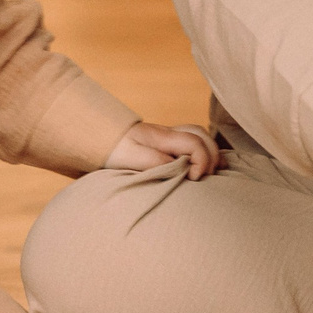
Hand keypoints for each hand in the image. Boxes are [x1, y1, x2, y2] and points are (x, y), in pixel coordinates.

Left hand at [104, 120, 219, 178]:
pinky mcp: (165, 142)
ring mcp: (167, 136)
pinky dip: (203, 151)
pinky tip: (206, 165)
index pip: (194, 141)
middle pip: (202, 135)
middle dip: (211, 155)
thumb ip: (155, 161)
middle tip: (203, 177)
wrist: (98, 139)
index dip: (202, 160)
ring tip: (213, 170)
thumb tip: (180, 168)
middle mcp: (168, 133)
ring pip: (199, 135)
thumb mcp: (131, 157)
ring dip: (210, 151)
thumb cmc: (114, 150)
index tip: (193, 178)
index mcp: (162, 137)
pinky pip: (192, 140)